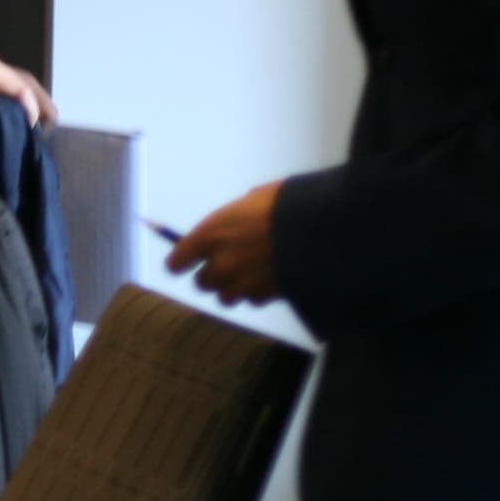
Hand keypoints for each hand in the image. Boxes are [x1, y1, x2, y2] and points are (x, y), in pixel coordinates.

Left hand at [0, 11, 53, 137]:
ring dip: (33, 95)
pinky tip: (7, 98)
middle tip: (46, 125)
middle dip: (43, 105)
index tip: (34, 130)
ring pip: (24, 79)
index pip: (23, 94)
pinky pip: (13, 76)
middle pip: (31, 85)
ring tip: (34, 114)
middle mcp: (0, 71)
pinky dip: (20, 89)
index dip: (32, 111)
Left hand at [165, 181, 282, 304]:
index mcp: (211, 235)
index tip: (183, 262)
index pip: (176, 262)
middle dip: (211, 275)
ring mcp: (243, 283)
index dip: (180, 262)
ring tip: (248, 273)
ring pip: (226, 297)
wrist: (322, 227)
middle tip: (224, 265)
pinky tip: (269, 277)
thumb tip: (229, 224)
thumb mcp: (254, 200)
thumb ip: (233, 219)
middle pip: (202, 283)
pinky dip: (257, 292)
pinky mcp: (266, 295)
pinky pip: (253, 300)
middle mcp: (221, 263)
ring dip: (233, 287)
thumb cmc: (288, 204)